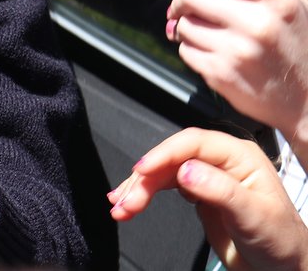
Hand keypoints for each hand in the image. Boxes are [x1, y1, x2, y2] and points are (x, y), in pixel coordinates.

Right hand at [109, 128, 307, 270]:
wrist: (282, 268)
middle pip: (171, 159)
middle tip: (125, 201)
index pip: (193, 143)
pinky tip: (128, 205)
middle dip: (145, 179)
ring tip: (119, 208)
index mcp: (238, 156)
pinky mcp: (197, 192)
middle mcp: (220, 160)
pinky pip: (164, 186)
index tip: (142, 170)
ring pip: (163, 172)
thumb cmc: (280, 240)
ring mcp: (207, 175)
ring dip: (139, 189)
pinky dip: (145, 195)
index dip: (163, 154)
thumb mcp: (253, 215)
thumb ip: (220, 191)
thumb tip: (185, 171)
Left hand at [167, 0, 307, 157]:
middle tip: (190, 5)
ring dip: (189, 27)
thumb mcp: (289, 8)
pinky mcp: (221, 73)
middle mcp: (259, 22)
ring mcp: (239, 50)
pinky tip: (216, 54)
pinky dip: (192, 50)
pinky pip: (185, 50)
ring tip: (215, 35)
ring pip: (184, 23)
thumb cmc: (295, 47)